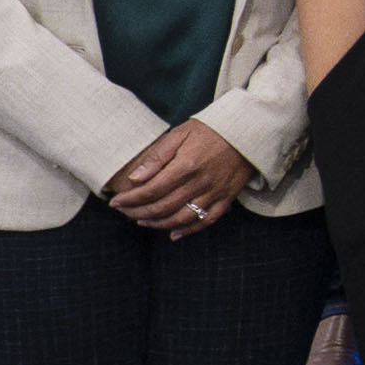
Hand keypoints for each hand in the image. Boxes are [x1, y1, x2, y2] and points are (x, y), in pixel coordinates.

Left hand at [99, 120, 254, 234]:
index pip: (151, 190)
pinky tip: (173, 234)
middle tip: (125, 212)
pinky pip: (206, 221)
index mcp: (186, 165)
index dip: (131, 199)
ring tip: (142, 222)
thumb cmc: (210, 130)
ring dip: (158, 224)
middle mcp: (200, 183)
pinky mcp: (226, 199)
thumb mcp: (180, 134)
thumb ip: (157, 157)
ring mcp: (215, 193)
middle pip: (163, 207)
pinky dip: (188, 231)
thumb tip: (135, 178)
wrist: (248, 131)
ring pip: (181, 218)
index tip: (116, 202)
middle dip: (139, 213)